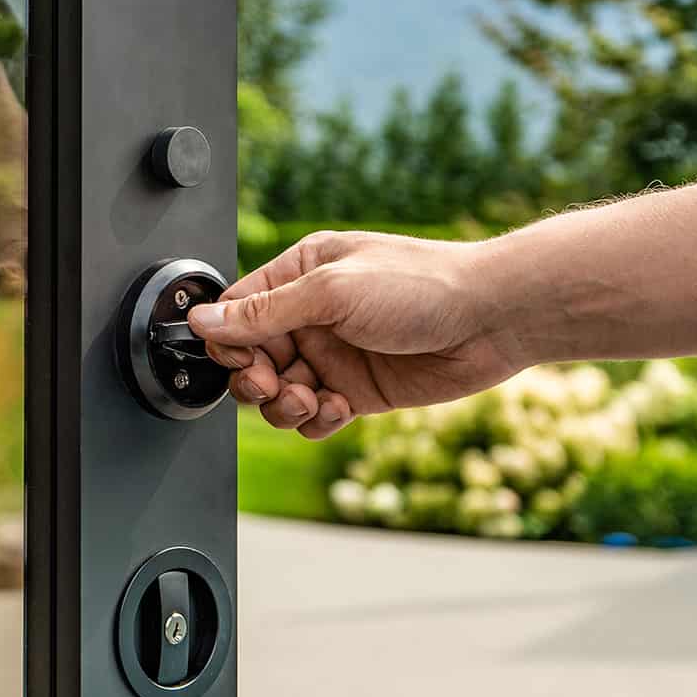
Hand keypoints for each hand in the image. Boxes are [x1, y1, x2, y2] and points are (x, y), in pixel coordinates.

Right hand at [187, 230, 524, 439]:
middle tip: (271, 385)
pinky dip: (318, 421)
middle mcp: (312, 316)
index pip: (238, 313)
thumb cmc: (424, 285)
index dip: (229, 343)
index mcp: (300, 275)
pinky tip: (341, 409)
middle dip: (254, 380)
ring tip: (310, 401)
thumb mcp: (332, 291)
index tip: (240, 360)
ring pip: (278, 395)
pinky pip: (315, 418)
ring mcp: (334, 356)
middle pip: (250, 360)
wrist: (494, 318)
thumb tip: (203, 320)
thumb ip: (264, 312)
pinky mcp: (357, 393)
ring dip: (284, 406)